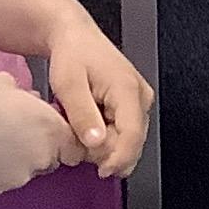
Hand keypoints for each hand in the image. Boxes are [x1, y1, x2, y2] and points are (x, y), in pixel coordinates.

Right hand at [0, 72, 82, 193]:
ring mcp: (19, 177)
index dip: (63, 140)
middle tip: (13, 133)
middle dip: (39, 150)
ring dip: (16, 161)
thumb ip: (29, 99)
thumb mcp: (7, 83)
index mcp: (50, 127)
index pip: (76, 146)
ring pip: (26, 171)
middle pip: (51, 159)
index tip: (47, 132)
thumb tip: (31, 104)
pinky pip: (3, 180)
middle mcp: (41, 156)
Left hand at [45, 13, 151, 179]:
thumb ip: (83, 114)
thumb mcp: (68, 84)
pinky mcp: (133, 106)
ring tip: (79, 124)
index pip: (133, 135)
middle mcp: (140, 97)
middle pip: (131, 142)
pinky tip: (88, 122)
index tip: (102, 172)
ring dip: (103, 143)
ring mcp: (139, 102)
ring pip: (127, 140)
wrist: (73, 36)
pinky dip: (104, 135)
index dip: (119, 158)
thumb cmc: (72, 54)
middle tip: (76, 137)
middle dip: (105, 150)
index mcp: (128, 89)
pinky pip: (122, 132)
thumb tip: (97, 143)